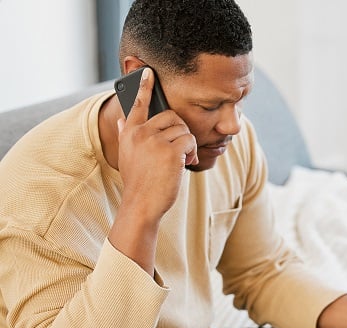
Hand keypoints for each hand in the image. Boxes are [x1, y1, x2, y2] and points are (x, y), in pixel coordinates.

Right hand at [116, 67, 197, 220]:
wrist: (141, 204)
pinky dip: (193, 153)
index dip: (144, 86)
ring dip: (188, 145)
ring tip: (182, 161)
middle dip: (180, 131)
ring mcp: (155, 141)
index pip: (136, 104)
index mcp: (129, 132)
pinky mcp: (171, 151)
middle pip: (171, 116)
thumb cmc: (138, 182)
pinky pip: (190, 141)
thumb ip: (126, 134)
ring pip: (183, 129)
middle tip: (180, 149)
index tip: (148, 71)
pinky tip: (187, 164)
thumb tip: (121, 119)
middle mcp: (141, 133)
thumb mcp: (127, 156)